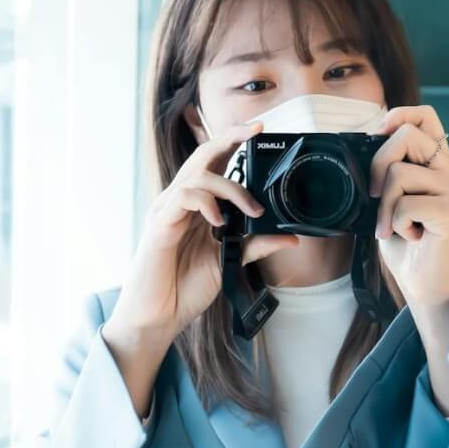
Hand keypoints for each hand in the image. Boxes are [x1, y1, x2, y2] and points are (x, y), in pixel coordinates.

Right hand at [109, 121, 298, 347]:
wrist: (158, 316)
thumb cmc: (184, 287)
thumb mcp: (229, 262)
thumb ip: (255, 245)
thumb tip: (290, 236)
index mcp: (195, 206)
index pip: (212, 163)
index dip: (232, 142)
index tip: (259, 131)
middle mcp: (179, 202)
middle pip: (202, 155)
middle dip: (229, 138)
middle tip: (256, 131)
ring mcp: (168, 211)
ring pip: (198, 174)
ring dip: (231, 187)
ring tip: (251, 211)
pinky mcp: (160, 225)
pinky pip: (184, 197)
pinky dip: (207, 203)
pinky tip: (220, 222)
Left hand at [368, 104, 448, 313]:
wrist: (425, 282)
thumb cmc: (406, 242)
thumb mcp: (392, 199)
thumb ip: (390, 172)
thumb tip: (364, 148)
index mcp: (438, 164)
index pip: (426, 117)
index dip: (401, 112)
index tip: (379, 130)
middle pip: (407, 135)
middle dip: (378, 163)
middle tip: (375, 196)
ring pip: (400, 173)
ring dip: (385, 206)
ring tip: (393, 226)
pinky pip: (406, 204)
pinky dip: (396, 223)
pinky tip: (410, 236)